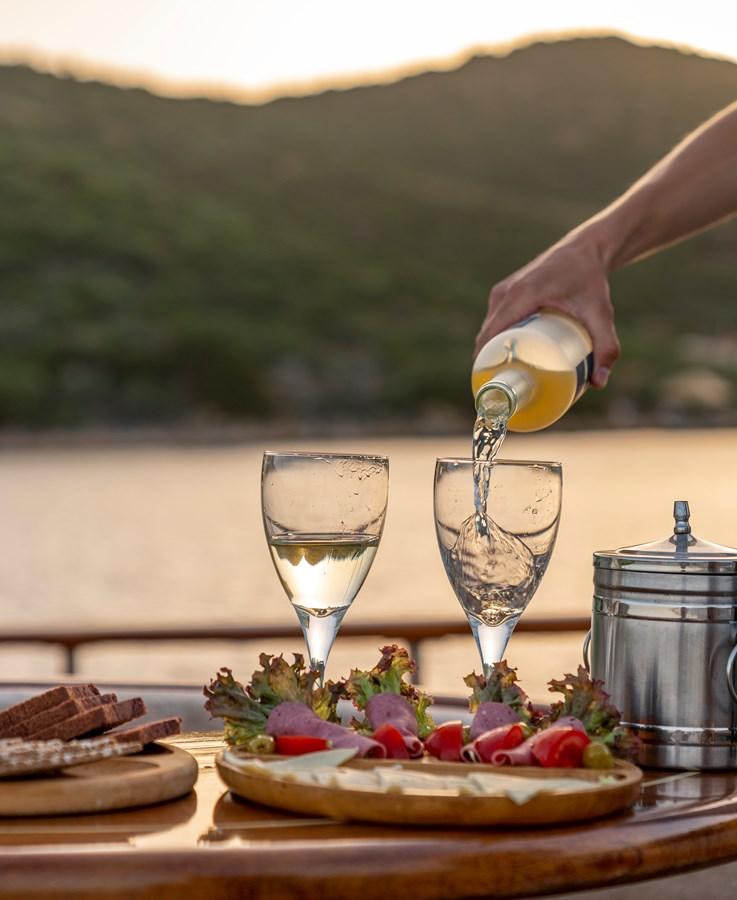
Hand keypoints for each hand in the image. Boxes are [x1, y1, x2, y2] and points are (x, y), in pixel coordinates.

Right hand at [474, 239, 619, 387]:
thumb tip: (599, 383)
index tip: (492, 388)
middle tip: (503, 391)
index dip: (485, 363)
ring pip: (488, 330)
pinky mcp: (505, 292)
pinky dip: (493, 340)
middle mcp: (506, 293)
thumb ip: (606, 347)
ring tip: (503, 378)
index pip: (490, 336)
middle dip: (489, 365)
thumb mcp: (600, 313)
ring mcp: (502, 291)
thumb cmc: (591, 279)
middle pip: (486, 337)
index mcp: (520, 296)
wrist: (585, 248)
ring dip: (490, 353)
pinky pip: (493, 321)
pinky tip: (501, 357)